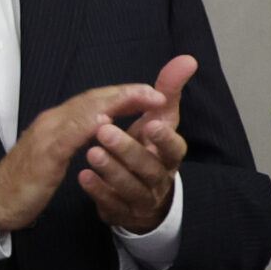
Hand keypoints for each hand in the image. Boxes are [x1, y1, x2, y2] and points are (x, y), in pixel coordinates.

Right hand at [0, 70, 177, 235]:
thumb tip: (100, 123)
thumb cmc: (27, 180)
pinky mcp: (43, 156)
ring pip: (82, 111)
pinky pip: (67, 137)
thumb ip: (74, 135)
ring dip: (113, 102)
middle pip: (91, 99)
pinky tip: (104, 122)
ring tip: (139, 97)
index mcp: (57, 122)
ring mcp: (45, 136)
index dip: (122, 94)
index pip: (93, 100)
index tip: (149, 93)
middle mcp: (52, 122)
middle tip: (153, 90)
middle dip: (124, 92)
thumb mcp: (54, 153)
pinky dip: (86, 126)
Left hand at [79, 54, 193, 234]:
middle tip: (105, 131)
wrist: (139, 196)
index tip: (151, 123)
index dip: (164, 137)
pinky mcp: (121, 211)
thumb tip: (187, 59)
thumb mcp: (158, 121)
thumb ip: (167, 92)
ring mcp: (141, 198)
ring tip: (91, 153)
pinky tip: (83, 176)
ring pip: (129, 187)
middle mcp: (159, 178)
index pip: (174, 148)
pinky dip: (98, 190)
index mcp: (168, 156)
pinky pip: (111, 204)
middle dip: (128, 149)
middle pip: (148, 167)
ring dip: (111, 169)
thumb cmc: (148, 150)